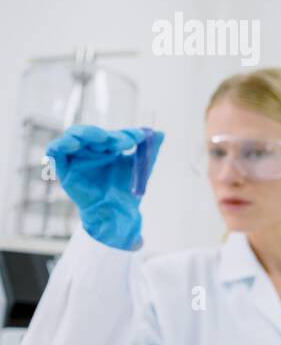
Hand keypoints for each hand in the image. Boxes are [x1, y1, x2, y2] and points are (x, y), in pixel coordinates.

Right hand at [46, 125, 163, 249]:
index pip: (113, 134)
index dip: (126, 134)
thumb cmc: (126, 190)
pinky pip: (55, 153)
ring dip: (85, 134)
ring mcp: (76, 160)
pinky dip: (61, 145)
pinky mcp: (65, 170)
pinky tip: (74, 144)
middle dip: (108, 135)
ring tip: (102, 139)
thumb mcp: (141, 167)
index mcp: (106, 148)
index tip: (141, 138)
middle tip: (124, 143)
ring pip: (72, 137)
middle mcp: (89, 151)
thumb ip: (150, 150)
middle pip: (91, 133)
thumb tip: (162, 133)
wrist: (118, 211)